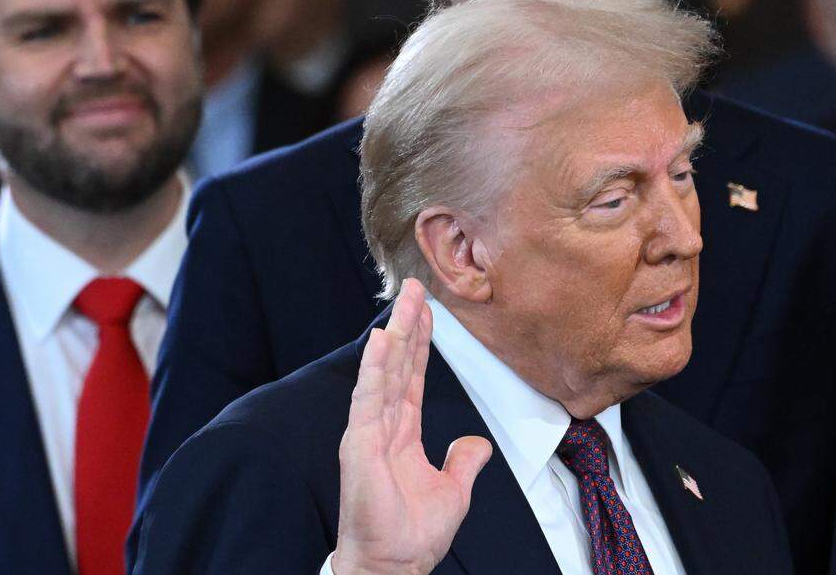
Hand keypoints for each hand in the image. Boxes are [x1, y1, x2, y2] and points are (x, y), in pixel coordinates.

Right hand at [332, 279, 492, 574]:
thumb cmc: (411, 536)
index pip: (412, 378)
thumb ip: (463, 461)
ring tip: (404, 300)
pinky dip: (376, 367)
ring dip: (395, 334)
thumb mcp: (453, 492)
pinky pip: (370, 397)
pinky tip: (383, 339)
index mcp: (402, 434)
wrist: (392, 566)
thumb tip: (475, 444)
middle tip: (415, 288)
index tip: (428, 312)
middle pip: (397, 365)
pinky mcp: (360, 443)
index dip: (421, 344)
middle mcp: (383, 426)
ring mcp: (368, 431)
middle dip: (408, 325)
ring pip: (384, 372)